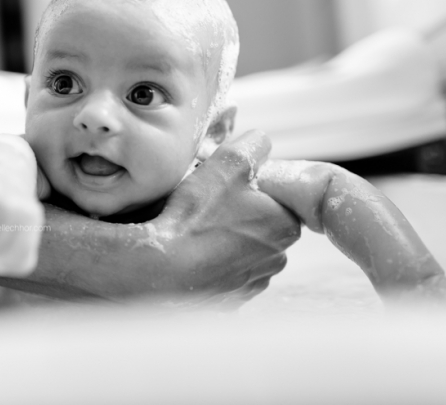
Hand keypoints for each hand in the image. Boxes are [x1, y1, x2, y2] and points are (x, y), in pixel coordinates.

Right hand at [153, 130, 300, 304]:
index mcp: (286, 225)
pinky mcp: (228, 303)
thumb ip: (253, 145)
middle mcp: (276, 259)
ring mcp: (252, 285)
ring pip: (240, 252)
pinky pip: (221, 276)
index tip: (223, 187)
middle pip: (260, 226)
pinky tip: (189, 255)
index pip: (276, 200)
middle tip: (205, 207)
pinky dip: (209, 267)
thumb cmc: (195, 217)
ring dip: (222, 243)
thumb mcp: (228, 163)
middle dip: (237, 216)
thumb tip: (260, 142)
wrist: (160, 267)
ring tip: (193, 231)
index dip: (249, 189)